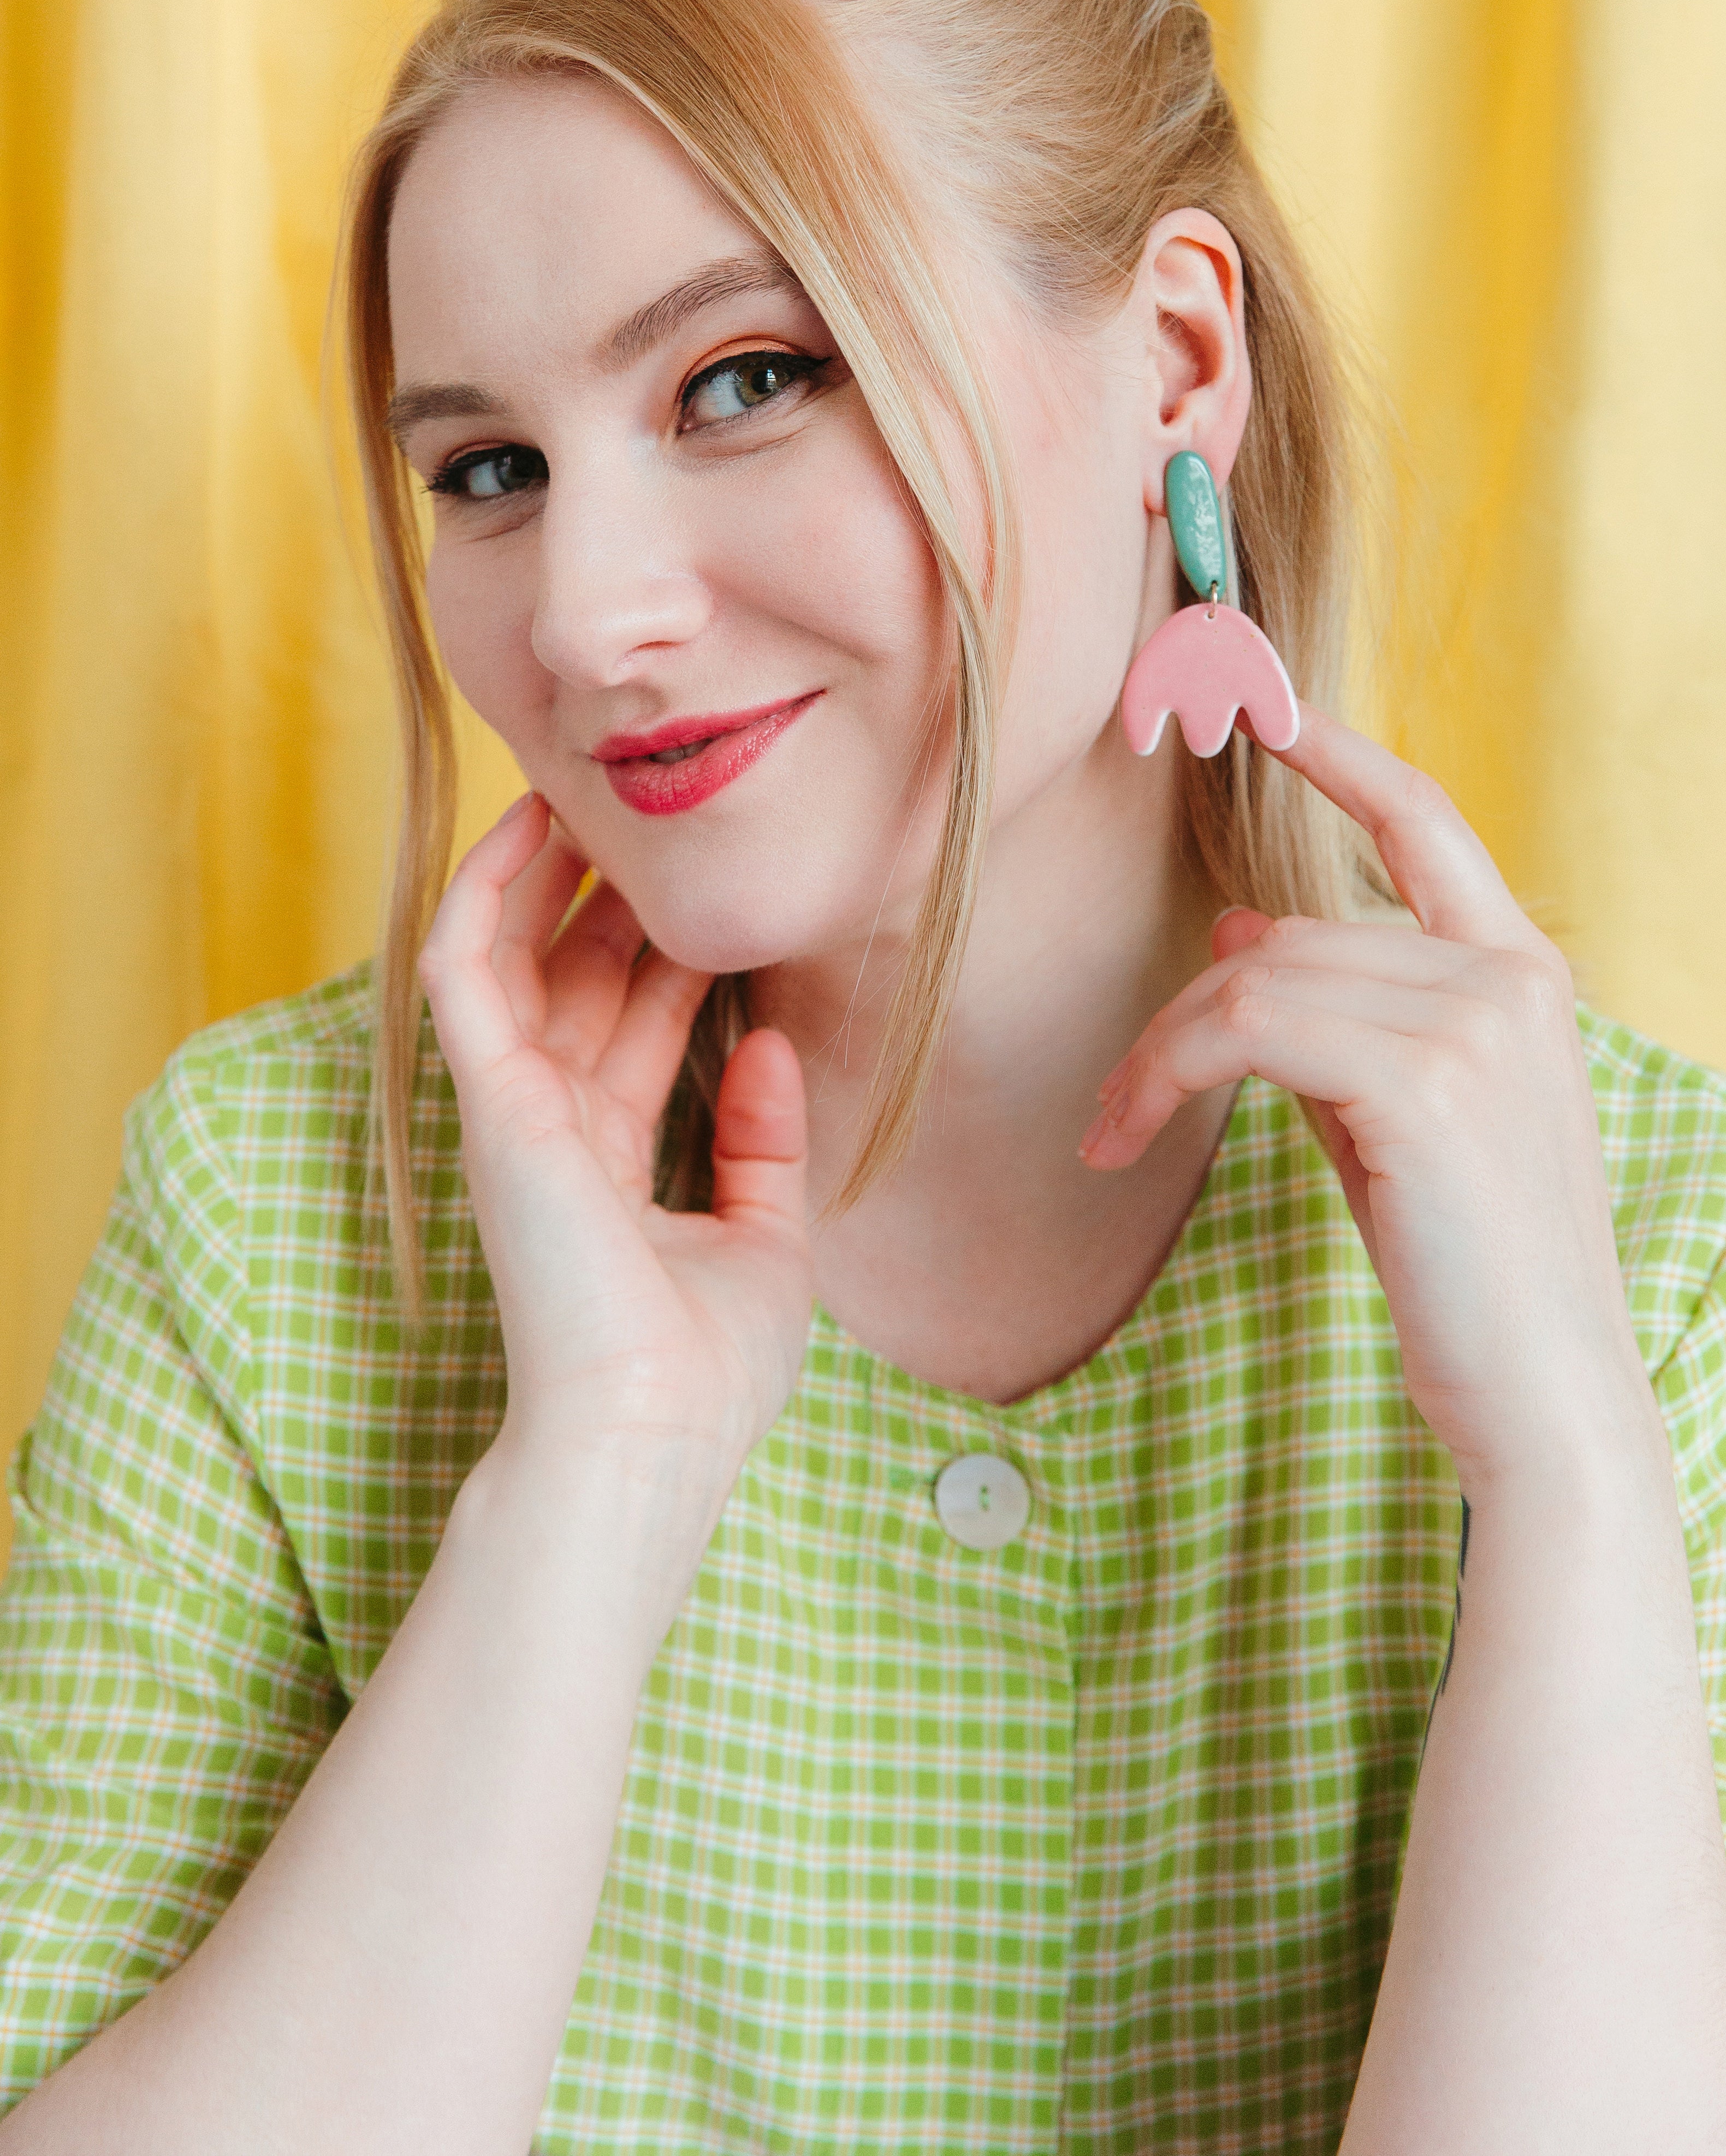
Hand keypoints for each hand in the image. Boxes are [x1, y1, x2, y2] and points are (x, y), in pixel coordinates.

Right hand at [416, 792, 811, 1503]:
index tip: (710, 885)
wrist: (651, 1433)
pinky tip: (522, 826)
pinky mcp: (491, 1097)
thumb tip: (763, 1041)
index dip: (667, 951)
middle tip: (645, 811)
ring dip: (537, 871)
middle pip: (573, 978)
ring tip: (579, 787)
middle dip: (604, 895)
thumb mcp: (765, 1242)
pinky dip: (487, 892)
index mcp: (610, 1160)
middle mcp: (554, 1125)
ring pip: (510, 955)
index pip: (634, 1026)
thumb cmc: (705, 1370)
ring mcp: (514, 1109)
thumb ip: (762, 1143)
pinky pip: (465, 968)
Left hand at [1078, 705, 1657, 1496]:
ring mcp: (1474, 1025)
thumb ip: (1335, 1014)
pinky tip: (1129, 1133)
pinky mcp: (1422, 1085)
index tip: (1263, 708)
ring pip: (1256, 981)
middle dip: (1184, 1011)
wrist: (1542, 1389)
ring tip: (1118, 1125)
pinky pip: (1244, 1033)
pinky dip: (1166, 1072)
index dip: (1339, 753)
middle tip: (1120, 1098)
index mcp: (1522, 973)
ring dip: (1161, 1051)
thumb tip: (1240, 928)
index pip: (1421, 820)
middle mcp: (1508, 979)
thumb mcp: (1400, 1115)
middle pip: (1291, 935)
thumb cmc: (1472, 1265)